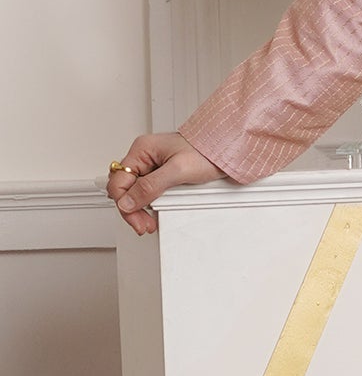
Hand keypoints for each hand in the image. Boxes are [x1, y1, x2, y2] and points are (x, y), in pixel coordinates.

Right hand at [106, 133, 228, 235]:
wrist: (227, 150)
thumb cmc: (206, 152)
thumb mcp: (178, 170)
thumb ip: (151, 186)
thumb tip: (127, 201)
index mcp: (142, 150)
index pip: (119, 180)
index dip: (125, 203)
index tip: (137, 219)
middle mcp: (144, 156)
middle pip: (126, 188)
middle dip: (132, 209)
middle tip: (144, 225)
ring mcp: (153, 165)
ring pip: (136, 191)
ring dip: (140, 209)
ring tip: (149, 223)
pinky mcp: (163, 174)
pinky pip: (149, 191)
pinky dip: (151, 204)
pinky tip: (155, 213)